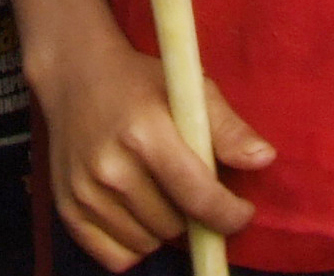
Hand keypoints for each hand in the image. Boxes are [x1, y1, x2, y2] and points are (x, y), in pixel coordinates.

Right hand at [34, 28, 272, 270]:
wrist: (74, 75)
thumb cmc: (139, 83)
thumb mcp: (188, 89)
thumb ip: (228, 128)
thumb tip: (265, 159)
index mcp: (145, 133)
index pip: (198, 197)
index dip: (229, 214)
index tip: (240, 211)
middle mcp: (111, 166)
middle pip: (175, 225)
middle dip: (192, 213)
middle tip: (186, 184)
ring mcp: (85, 191)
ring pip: (148, 244)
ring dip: (162, 227)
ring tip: (157, 191)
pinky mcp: (68, 209)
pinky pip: (116, 257)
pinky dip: (133, 244)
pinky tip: (134, 210)